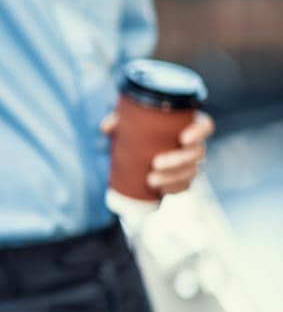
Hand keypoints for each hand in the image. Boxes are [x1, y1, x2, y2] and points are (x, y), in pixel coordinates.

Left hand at [98, 108, 214, 195]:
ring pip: (192, 172)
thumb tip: (106, 127)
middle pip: (198, 153)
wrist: (137, 149)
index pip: (205, 126)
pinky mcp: (182, 179)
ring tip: (150, 180)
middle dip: (178, 160)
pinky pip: (184, 186)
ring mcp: (190, 164)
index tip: (183, 138)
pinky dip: (173, 189)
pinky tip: (160, 191)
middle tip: (155, 163)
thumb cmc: (139, 129)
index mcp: (189, 125)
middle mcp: (194, 145)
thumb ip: (119, 120)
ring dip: (173, 178)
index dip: (199, 132)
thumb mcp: (129, 122)